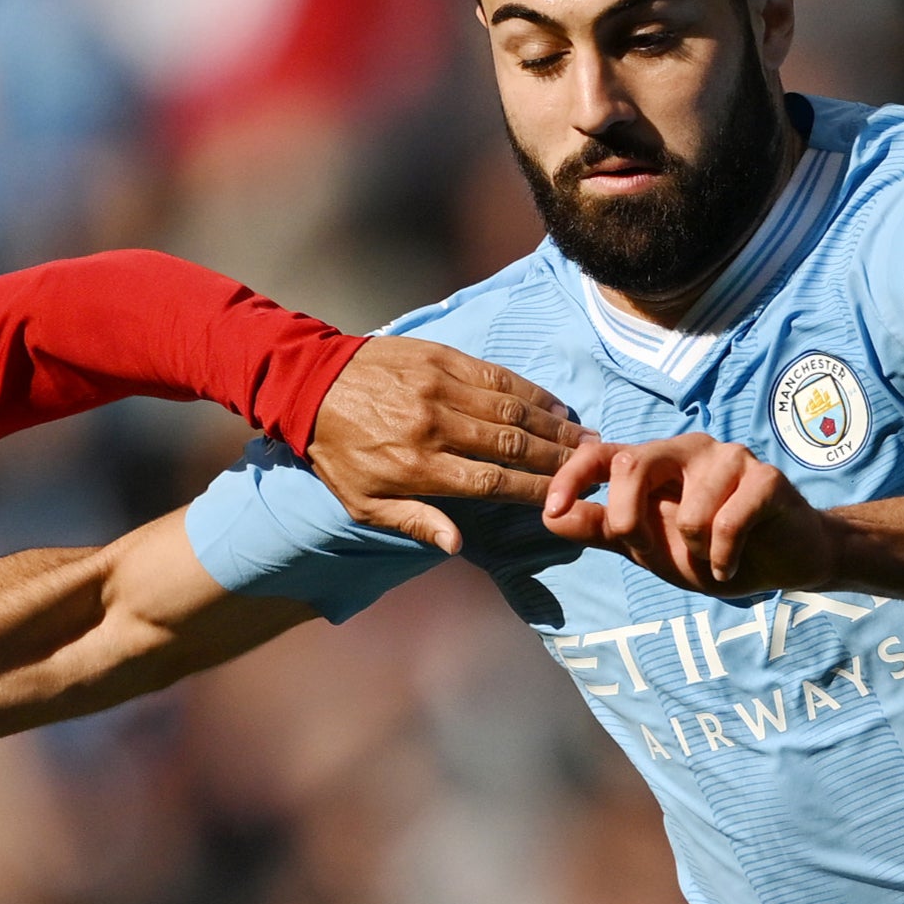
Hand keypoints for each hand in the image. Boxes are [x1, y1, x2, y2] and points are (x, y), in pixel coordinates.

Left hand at [303, 337, 588, 556]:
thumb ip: (414, 522)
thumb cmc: (338, 451)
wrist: (309, 384)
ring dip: (553, 424)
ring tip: (583, 436)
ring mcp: (440, 387)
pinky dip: (529, 391)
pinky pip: (496, 375)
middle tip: (593, 463)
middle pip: (513, 444)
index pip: (492, 482)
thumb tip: (456, 546)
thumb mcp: (364, 502)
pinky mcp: (441, 357)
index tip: (567, 497)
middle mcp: (436, 426)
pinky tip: (553, 403)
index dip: (535, 490)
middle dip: (558, 456)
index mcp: (420, 466)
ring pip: (511, 408)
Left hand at [540, 433, 846, 598]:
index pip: (602, 454)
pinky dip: (724, 559)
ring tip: (711, 559)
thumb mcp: (649, 546)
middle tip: (651, 555)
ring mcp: (729, 458)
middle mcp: (688, 449)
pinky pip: (727, 525)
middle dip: (631, 523)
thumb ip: (602, 529)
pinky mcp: (766, 478)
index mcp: (655, 462)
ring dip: (694, 556)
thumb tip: (550, 515)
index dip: (571, 476)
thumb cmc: (714, 548)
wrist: (784, 560)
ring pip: (687, 514)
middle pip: (633, 467)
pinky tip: (733, 563)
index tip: (552, 509)